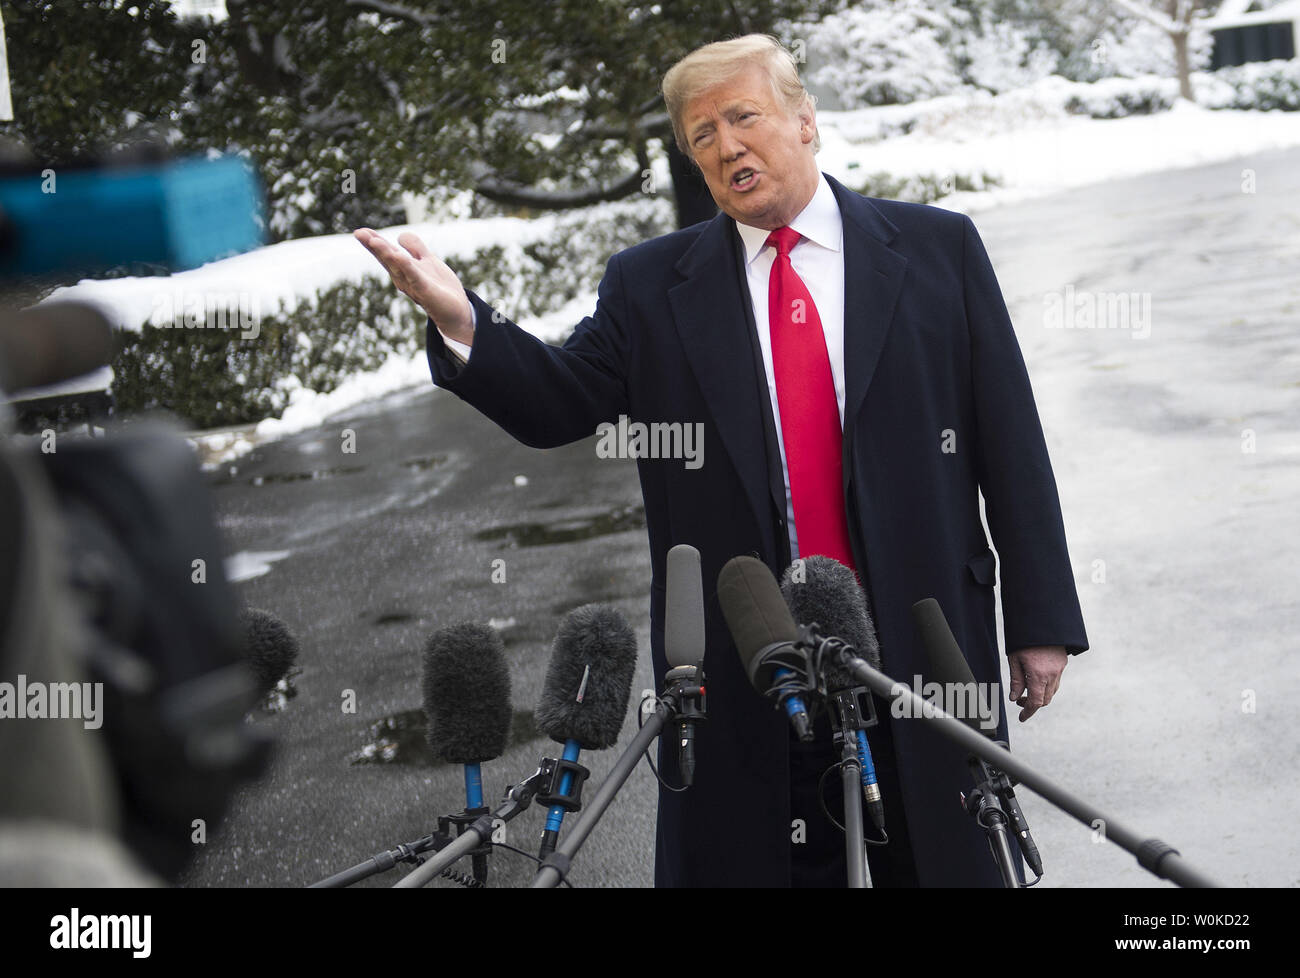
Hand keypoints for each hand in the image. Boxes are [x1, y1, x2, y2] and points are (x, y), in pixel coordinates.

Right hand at [353, 228, 474, 344]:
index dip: (373, 241)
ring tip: (373, 241)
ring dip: (386, 253)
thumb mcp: (427, 261)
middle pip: (386, 258)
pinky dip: (406, 266)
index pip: (386, 253)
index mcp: (402, 269)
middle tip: (358, 233)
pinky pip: (414, 277)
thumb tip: (400, 236)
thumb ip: (416, 247)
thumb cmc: (439, 287)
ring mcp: (413, 284)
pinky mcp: (426, 291)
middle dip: (373, 246)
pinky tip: (398, 256)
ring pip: (397, 266)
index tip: (359, 231)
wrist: (457, 311)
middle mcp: (403, 277)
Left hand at [1007, 646, 1066, 721]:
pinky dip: (1047, 688)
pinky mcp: (1062, 664)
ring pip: (1052, 692)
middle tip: (1019, 701)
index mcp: (1038, 675)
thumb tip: (1014, 698)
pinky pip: (1056, 683)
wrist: (1043, 623)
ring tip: (1026, 691)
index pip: (1035, 702)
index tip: (1022, 718)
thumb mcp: (1015, 659)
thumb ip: (1016, 680)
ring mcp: (1059, 670)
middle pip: (1045, 700)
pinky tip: (1037, 682)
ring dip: (1040, 697)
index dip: (1028, 712)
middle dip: (1033, 705)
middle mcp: (1051, 675)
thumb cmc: (1025, 641)